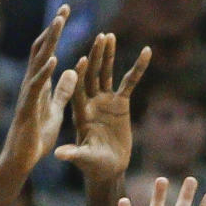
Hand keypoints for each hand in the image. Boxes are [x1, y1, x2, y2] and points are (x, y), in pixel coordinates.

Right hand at [0, 7, 77, 177]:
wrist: (22, 160)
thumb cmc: (36, 138)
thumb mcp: (55, 111)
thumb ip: (62, 92)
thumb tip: (72, 70)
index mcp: (40, 84)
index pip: (47, 51)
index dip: (56, 33)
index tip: (65, 13)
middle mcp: (32, 84)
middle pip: (42, 49)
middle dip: (53, 28)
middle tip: (64, 8)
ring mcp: (28, 94)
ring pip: (39, 62)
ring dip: (50, 41)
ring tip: (59, 22)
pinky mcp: (28, 108)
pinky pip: (36, 87)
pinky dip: (45, 72)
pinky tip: (54, 59)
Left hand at [54, 34, 150, 182]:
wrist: (108, 169)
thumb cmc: (93, 166)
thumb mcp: (84, 159)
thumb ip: (73, 154)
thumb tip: (59, 155)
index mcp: (80, 113)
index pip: (78, 90)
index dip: (80, 75)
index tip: (83, 59)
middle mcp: (91, 102)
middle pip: (92, 76)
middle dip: (96, 58)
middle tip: (100, 38)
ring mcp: (105, 100)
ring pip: (107, 74)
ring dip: (109, 56)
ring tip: (110, 36)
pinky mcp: (120, 103)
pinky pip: (130, 82)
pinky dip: (138, 68)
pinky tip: (146, 52)